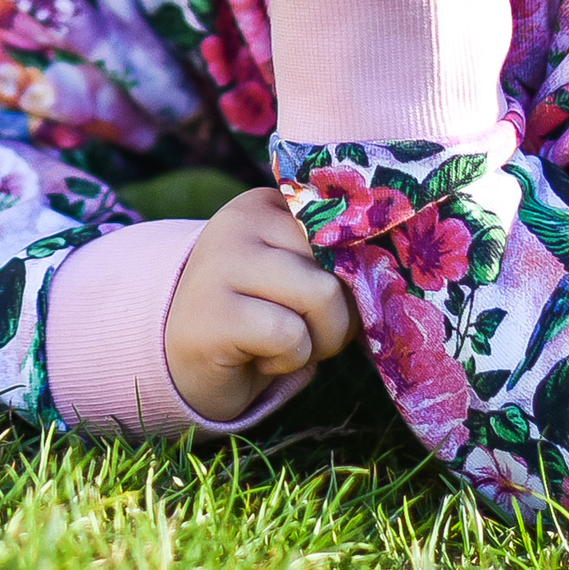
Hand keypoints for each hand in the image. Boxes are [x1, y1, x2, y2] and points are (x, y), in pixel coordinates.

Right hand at [165, 187, 356, 421]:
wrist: (185, 366)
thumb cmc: (259, 320)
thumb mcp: (296, 275)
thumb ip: (331, 261)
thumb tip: (382, 276)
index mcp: (265, 203)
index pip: (345, 226)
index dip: (356, 274)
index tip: (328, 299)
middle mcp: (239, 220)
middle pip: (340, 261)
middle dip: (342, 313)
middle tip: (304, 330)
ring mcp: (219, 263)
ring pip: (324, 296)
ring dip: (318, 340)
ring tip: (282, 343)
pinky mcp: (212, 314)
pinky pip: (290, 337)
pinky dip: (288, 361)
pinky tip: (256, 356)